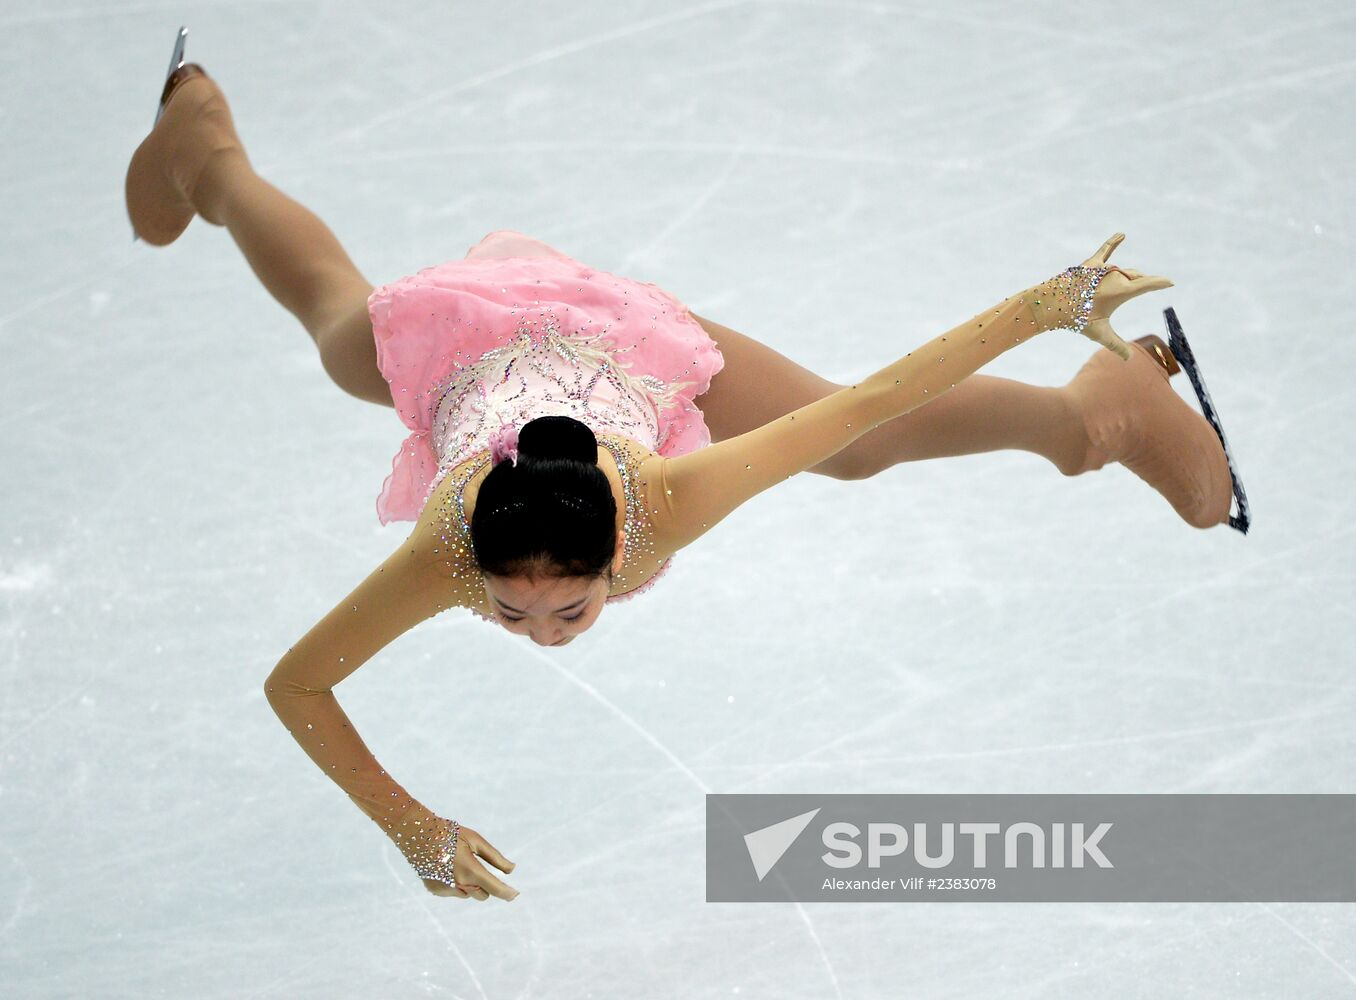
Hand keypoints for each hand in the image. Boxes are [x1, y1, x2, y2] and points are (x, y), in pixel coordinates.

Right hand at [389, 803, 518, 900]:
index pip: (495, 888)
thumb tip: (512, 869)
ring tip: (457, 864)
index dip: (507, 893)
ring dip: (469, 884)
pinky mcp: (436, 891)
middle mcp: (459, 884)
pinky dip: (455, 884)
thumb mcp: (476, 841)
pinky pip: (453, 892)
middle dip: (485, 885)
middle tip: (477, 866)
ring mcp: (446, 890)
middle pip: (482, 894)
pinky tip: (446, 868)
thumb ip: (495, 858)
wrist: (418, 835)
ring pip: (467, 894)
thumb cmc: (451, 834)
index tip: (515, 895)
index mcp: (471, 870)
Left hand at [1077, 232, 1173, 359]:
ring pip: (1122, 271)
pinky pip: (1105, 251)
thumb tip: (1128, 359)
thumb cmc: (1076, 320)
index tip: (1171, 283)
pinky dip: (1113, 242)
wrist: (1051, 304)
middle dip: (1132, 287)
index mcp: (1121, 291)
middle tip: (1109, 303)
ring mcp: (1103, 268)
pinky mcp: (1090, 264)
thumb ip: (1116, 344)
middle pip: (1135, 278)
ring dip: (1120, 280)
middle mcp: (1115, 276)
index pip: (1148, 284)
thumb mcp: (1099, 333)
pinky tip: (1121, 234)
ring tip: (1101, 296)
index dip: (1160, 283)